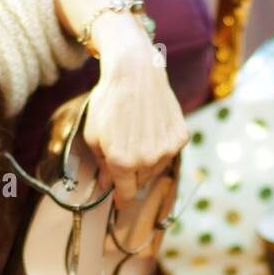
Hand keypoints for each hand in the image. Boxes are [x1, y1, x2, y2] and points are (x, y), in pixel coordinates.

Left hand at [82, 32, 188, 206]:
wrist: (135, 71)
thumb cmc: (109, 100)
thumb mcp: (93, 134)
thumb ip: (100, 163)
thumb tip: (106, 184)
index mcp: (122, 162)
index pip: (125, 194)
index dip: (121, 200)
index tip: (120, 203)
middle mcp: (146, 159)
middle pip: (140, 182)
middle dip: (130, 176)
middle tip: (123, 158)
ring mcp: (167, 148)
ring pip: (156, 168)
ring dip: (146, 162)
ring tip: (136, 137)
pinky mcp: (181, 136)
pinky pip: (169, 152)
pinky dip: (160, 147)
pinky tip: (150, 129)